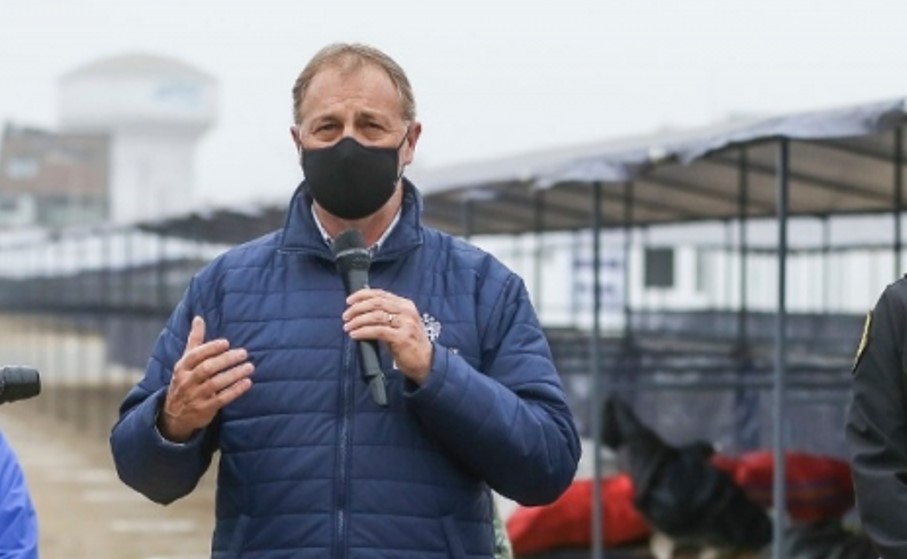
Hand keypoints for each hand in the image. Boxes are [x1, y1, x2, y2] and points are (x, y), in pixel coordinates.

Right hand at [158, 316, 253, 441]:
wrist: (174, 415)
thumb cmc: (185, 380)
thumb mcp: (185, 361)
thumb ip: (195, 340)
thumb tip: (198, 318)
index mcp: (182, 367)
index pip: (194, 356)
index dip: (210, 348)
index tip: (226, 343)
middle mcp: (187, 381)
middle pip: (206, 369)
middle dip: (225, 360)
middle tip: (244, 353)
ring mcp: (195, 396)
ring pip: (214, 384)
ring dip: (233, 375)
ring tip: (249, 367)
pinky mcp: (204, 409)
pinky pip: (221, 399)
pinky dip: (234, 391)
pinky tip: (247, 383)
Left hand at [342, 289, 432, 383]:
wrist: (426, 362)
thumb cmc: (409, 343)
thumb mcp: (400, 323)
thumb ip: (386, 314)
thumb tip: (360, 310)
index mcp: (405, 305)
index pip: (381, 294)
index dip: (362, 295)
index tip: (349, 300)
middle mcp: (407, 312)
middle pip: (376, 303)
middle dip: (357, 308)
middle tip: (346, 316)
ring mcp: (406, 324)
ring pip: (376, 316)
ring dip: (358, 320)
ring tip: (347, 326)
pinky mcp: (402, 338)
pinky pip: (378, 331)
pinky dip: (363, 332)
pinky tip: (354, 334)